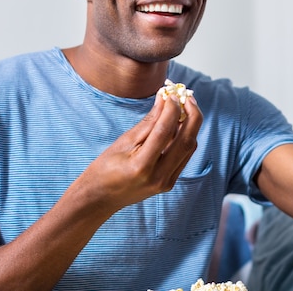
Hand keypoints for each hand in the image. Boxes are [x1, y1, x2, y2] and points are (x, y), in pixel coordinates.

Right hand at [77, 91, 202, 211]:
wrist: (100, 199)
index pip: (165, 131)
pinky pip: (184, 156)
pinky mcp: (169, 182)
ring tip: (184, 106)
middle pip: (187, 140)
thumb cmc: (105, 168)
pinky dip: (185, 137)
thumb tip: (164, 99)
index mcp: (141, 166)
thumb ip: (148, 122)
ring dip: (191, 125)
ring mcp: (166, 182)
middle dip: (191, 115)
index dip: (171, 109)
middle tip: (186, 96)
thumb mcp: (123, 142)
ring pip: (189, 147)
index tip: (171, 93)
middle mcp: (159, 176)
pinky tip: (179, 124)